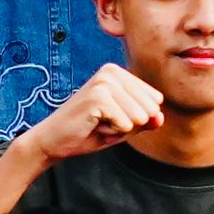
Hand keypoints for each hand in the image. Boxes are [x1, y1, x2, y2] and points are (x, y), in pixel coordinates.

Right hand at [26, 62, 166, 163]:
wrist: (53, 141)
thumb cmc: (89, 131)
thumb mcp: (125, 126)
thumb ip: (146, 120)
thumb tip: (160, 117)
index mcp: (119, 73)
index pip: (155, 100)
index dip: (137, 118)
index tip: (112, 118)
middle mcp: (112, 71)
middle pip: (150, 109)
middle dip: (130, 124)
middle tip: (103, 123)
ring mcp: (104, 82)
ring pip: (139, 117)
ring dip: (120, 129)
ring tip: (98, 124)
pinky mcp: (98, 97)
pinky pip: (126, 124)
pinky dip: (112, 132)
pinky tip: (93, 126)